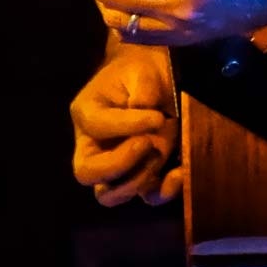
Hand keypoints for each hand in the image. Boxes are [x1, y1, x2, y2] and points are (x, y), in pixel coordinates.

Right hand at [69, 48, 180, 206]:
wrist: (156, 80)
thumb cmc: (142, 71)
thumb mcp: (142, 70)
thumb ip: (143, 89)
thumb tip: (146, 111)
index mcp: (87, 114)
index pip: (96, 126)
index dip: (127, 125)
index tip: (157, 116)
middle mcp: (93, 146)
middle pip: (87, 172)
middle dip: (121, 164)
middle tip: (149, 143)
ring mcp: (114, 166)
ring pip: (110, 194)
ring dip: (140, 179)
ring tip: (161, 152)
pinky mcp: (140, 176)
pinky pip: (145, 196)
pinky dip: (162, 191)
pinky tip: (179, 173)